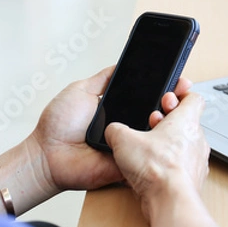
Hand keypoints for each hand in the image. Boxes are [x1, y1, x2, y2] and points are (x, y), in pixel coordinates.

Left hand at [30, 66, 192, 192]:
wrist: (48, 155)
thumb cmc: (58, 125)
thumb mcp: (81, 90)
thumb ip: (103, 79)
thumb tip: (121, 64)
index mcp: (119, 109)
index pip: (148, 96)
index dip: (164, 88)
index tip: (179, 79)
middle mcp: (128, 126)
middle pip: (158, 113)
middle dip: (173, 101)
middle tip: (179, 91)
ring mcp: (131, 145)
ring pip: (158, 132)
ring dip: (167, 119)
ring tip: (170, 106)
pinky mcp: (131, 162)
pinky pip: (149, 153)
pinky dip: (157, 144)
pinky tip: (163, 130)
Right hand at [104, 92, 209, 218]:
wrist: (170, 201)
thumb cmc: (157, 169)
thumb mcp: (123, 140)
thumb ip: (116, 130)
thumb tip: (113, 131)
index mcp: (187, 120)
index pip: (193, 98)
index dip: (179, 96)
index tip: (166, 98)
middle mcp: (197, 139)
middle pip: (185, 122)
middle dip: (166, 122)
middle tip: (151, 125)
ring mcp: (198, 160)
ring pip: (184, 145)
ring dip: (168, 144)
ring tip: (149, 149)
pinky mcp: (193, 179)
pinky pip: (182, 165)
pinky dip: (170, 165)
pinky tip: (152, 170)